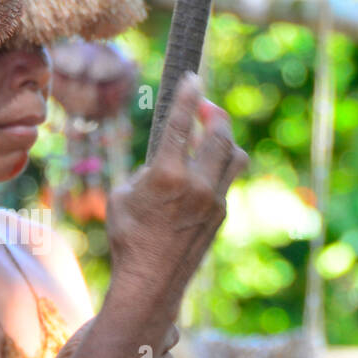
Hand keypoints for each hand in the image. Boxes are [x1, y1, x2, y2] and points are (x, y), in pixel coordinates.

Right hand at [106, 72, 247, 312]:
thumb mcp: (122, 196)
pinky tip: (205, 166)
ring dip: (225, 138)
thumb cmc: (128, 236)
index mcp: (166, 176)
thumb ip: (146, 170)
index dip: (187, 95)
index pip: (181, 124)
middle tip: (204, 106)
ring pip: (235, 155)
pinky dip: (220, 165)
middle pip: (219, 134)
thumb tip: (164, 159)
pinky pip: (229, 178)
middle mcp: (196, 185)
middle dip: (214, 113)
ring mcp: (214, 200)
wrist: (151, 280)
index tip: (191, 77)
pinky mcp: (222, 212)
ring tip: (211, 133)